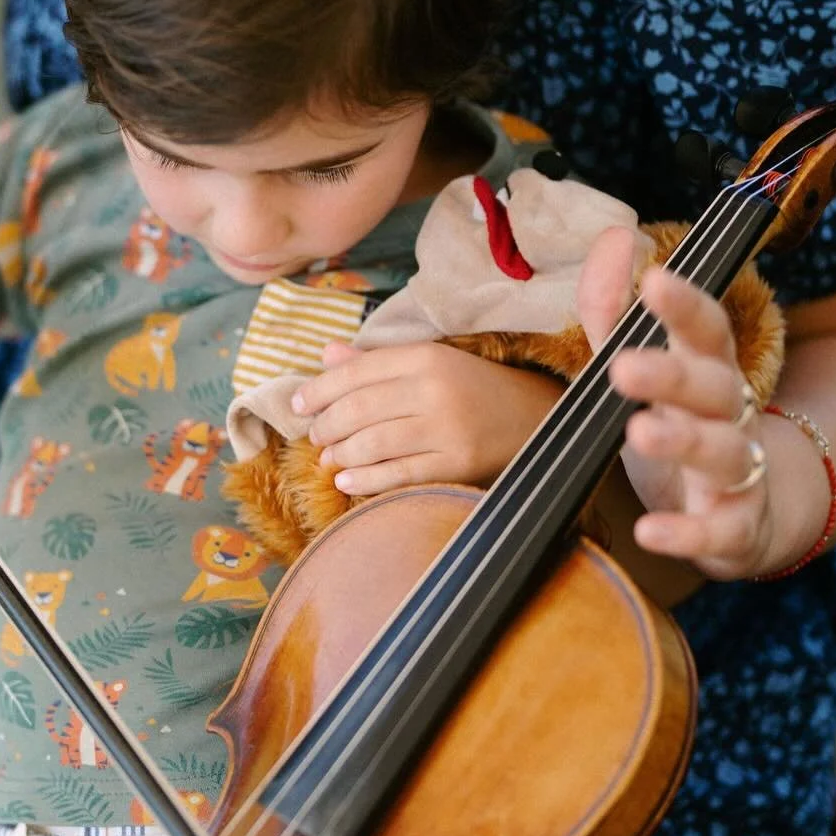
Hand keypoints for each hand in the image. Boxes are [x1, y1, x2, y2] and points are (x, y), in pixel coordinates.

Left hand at [289, 337, 561, 494]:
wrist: (538, 417)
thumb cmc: (473, 389)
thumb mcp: (431, 363)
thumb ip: (377, 361)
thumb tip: (327, 355)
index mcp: (426, 357)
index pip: (358, 371)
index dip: (319, 389)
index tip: (298, 404)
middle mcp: (435, 390)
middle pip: (359, 409)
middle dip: (327, 425)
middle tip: (315, 436)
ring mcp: (447, 429)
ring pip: (373, 443)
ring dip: (341, 454)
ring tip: (328, 459)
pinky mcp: (458, 464)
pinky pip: (398, 475)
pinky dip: (365, 480)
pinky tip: (346, 480)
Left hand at [578, 227, 808, 579]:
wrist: (747, 513)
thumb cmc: (685, 426)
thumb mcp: (645, 367)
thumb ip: (615, 309)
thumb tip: (613, 237)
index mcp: (705, 371)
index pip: (705, 329)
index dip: (685, 305)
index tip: (656, 278)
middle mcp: (728, 416)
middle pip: (711, 387)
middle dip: (672, 375)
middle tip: (623, 367)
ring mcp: (737, 473)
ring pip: (721, 453)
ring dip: (683, 443)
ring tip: (640, 433)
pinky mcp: (735, 528)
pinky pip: (717, 531)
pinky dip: (687, 533)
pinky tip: (651, 531)